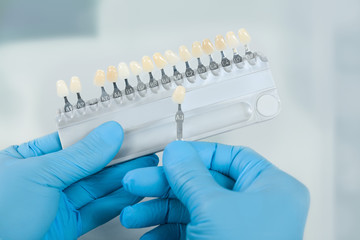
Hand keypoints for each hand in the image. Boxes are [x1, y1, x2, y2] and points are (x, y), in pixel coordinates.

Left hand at [0, 121, 157, 239]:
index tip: (125, 129)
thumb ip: (79, 156)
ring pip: (97, 187)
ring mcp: (58, 204)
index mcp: (29, 159)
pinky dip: (117, 202)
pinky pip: (98, 210)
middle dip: (117, 156)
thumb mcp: (40, 175)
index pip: (72, 140)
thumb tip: (109, 134)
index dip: (101, 134)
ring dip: (123, 177)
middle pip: (89, 164)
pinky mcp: (69, 225)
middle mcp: (45, 180)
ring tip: (145, 166)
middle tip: (142, 148)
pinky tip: (132, 191)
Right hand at [120, 141, 309, 239]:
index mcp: (271, 188)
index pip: (230, 156)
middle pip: (203, 183)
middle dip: (165, 186)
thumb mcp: (213, 209)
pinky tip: (150, 235)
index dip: (196, 154)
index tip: (169, 155)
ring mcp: (237, 228)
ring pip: (192, 208)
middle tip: (138, 183)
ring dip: (158, 211)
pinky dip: (166, 232)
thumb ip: (191, 176)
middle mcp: (256, 207)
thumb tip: (177, 152)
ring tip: (133, 214)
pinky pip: (190, 230)